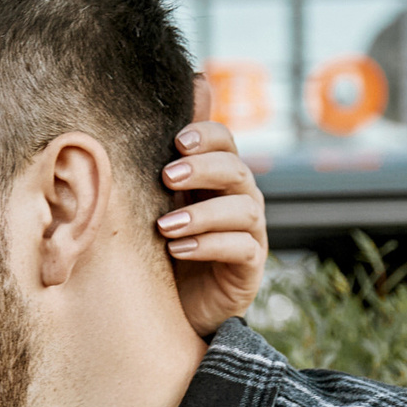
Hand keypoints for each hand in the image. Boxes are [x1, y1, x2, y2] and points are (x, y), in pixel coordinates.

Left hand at [164, 74, 268, 337]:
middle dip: (203, 169)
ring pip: (244, 209)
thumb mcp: (156, 199)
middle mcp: (240, 197)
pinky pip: (242, 248)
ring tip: (165, 226)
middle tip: (167, 177)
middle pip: (236, 170)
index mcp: (217, 175)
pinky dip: (210, 246)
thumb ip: (159, 158)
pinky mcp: (250, 266)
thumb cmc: (163, 243)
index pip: (224, 141)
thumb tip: (164, 104)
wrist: (173, 302)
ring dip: (203, 214)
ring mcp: (250, 231)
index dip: (205, 135)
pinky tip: (178, 249)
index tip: (176, 142)